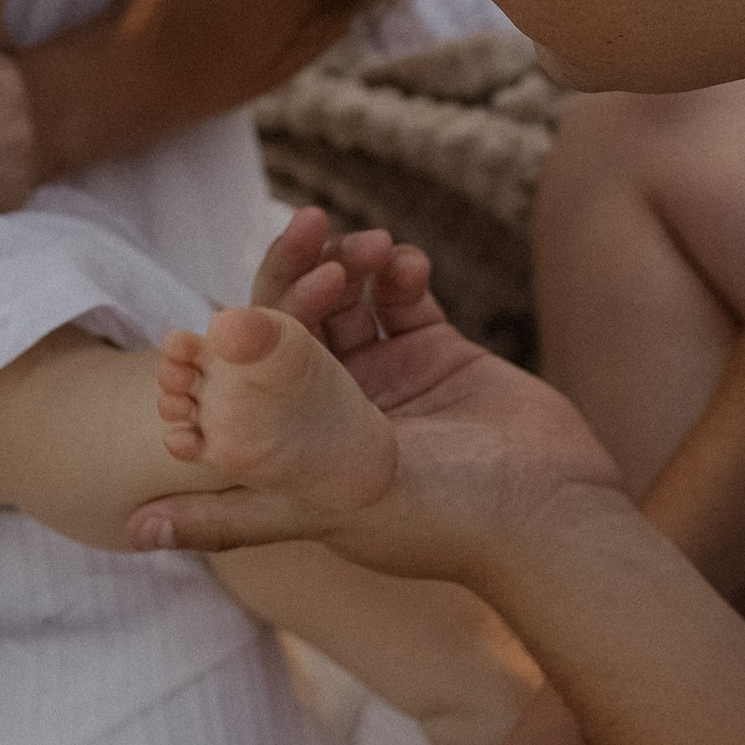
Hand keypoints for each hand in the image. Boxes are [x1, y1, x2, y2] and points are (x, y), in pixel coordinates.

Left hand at [133, 214, 622, 579]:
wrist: (551, 511)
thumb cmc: (438, 518)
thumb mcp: (332, 492)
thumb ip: (263, 442)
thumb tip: (194, 373)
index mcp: (295, 456)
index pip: (239, 383)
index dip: (233, 336)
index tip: (236, 295)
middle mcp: (331, 417)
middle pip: (289, 331)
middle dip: (295, 276)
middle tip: (310, 226)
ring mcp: (384, 384)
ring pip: (344, 305)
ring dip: (348, 264)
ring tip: (372, 246)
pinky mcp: (437, 357)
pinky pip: (401, 298)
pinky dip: (397, 273)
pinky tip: (408, 264)